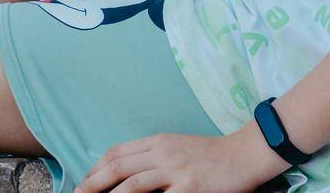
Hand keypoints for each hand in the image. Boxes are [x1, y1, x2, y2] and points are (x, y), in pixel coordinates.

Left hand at [72, 129, 282, 192]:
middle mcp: (162, 153)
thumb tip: (127, 172)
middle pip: (118, 167)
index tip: (85, 181)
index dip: (96, 167)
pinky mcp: (190, 188)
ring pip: (132, 184)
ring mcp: (176, 171)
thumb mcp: (177, 147)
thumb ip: (153, 156)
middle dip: (93, 183)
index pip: (117, 152)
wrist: (244, 154)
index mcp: (157, 141)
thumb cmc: (210, 154)